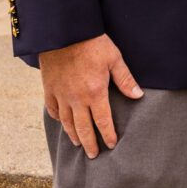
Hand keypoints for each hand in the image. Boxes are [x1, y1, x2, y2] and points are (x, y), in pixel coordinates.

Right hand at [38, 34, 142, 158]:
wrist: (64, 33)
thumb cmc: (93, 43)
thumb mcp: (114, 59)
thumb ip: (125, 79)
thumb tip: (138, 96)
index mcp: (95, 92)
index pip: (102, 121)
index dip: (108, 135)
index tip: (111, 145)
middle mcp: (76, 98)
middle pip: (83, 128)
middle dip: (89, 143)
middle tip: (93, 155)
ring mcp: (61, 95)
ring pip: (66, 121)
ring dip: (73, 134)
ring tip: (78, 143)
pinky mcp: (49, 88)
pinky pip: (52, 108)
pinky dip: (57, 118)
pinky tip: (61, 122)